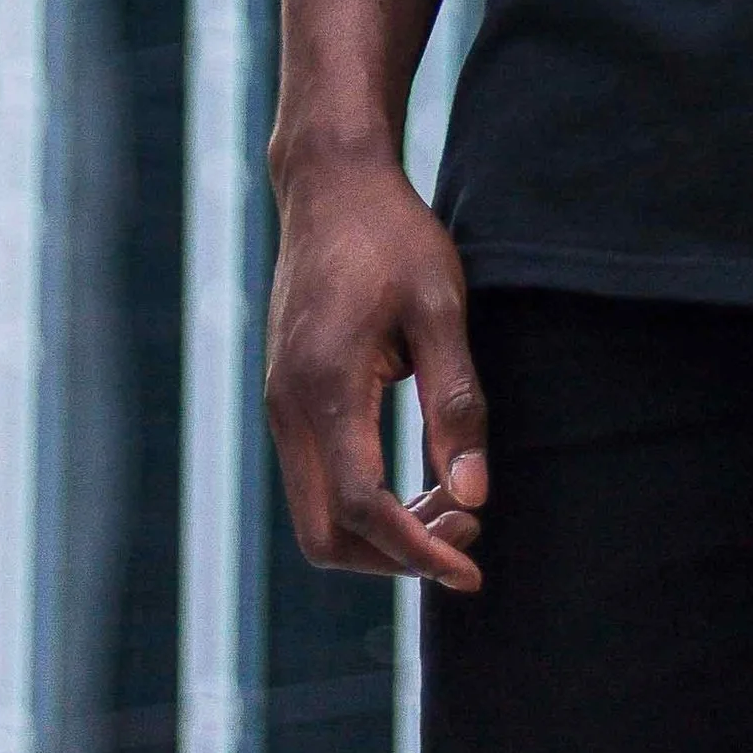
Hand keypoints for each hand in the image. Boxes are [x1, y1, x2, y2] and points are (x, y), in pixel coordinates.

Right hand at [266, 148, 488, 589]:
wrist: (330, 184)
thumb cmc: (393, 237)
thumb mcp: (441, 307)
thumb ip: (456, 403)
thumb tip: (472, 496)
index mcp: (325, 389)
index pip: (363, 508)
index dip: (418, 552)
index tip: (473, 568)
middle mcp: (287, 410)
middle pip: (327, 536)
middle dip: (398, 556)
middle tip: (470, 531)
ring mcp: (279, 407)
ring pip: (318, 517)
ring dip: (384, 534)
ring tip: (455, 505)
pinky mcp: (286, 400)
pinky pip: (317, 483)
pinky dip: (366, 505)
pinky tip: (420, 482)